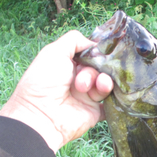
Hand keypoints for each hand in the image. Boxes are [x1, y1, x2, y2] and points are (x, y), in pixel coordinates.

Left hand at [0, 30, 112, 152]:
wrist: (41, 116)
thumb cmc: (44, 82)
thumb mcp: (54, 52)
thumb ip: (74, 40)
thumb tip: (94, 44)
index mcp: (68, 65)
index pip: (90, 55)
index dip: (96, 54)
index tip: (99, 55)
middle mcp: (78, 80)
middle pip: (100, 68)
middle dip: (95, 70)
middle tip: (82, 80)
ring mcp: (87, 97)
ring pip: (106, 83)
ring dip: (103, 82)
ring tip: (93, 87)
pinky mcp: (95, 112)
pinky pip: (111, 103)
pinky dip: (114, 98)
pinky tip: (110, 94)